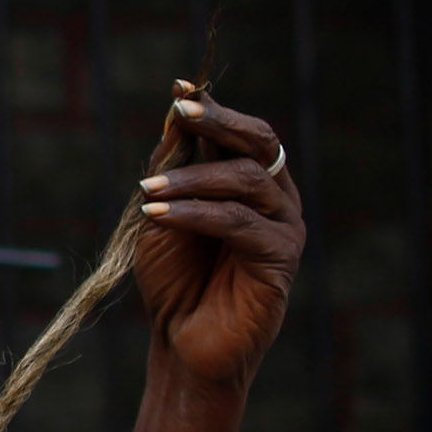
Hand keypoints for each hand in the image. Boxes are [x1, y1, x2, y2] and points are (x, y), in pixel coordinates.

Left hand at [130, 84, 302, 390]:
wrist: (182, 344)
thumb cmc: (173, 279)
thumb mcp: (161, 214)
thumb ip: (171, 167)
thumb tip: (176, 111)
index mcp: (251, 183)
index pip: (241, 133)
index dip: (214, 108)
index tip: (180, 87)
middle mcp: (276, 199)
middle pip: (261, 142)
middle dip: (220, 122)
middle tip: (182, 111)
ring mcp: (284, 227)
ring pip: (247, 180)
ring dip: (192, 179)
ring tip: (147, 191)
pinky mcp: (281, 259)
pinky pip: (240, 222)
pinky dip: (196, 214)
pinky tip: (159, 214)